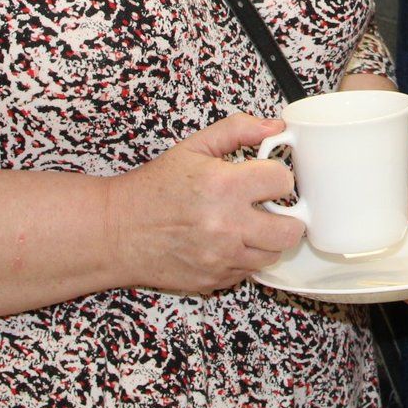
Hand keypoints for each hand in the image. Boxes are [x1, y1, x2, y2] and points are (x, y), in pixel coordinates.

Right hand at [107, 113, 304, 293]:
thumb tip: (274, 126)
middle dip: (288, 215)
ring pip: (274, 255)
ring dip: (268, 239)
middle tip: (271, 206)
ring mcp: (221, 258)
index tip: (267, 177)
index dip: (278, 175)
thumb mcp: (194, 147)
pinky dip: (246, 257)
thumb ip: (237, 130)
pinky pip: (249, 271)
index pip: (283, 181)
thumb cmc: (154, 189)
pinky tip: (230, 241)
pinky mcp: (214, 280)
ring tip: (249, 223)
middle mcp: (226, 226)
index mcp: (224, 187)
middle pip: (291, 230)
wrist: (117, 231)